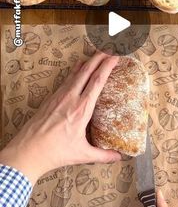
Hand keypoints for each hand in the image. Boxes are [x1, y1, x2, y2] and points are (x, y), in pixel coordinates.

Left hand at [0, 51, 120, 184]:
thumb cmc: (55, 152)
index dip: (107, 66)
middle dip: (99, 57)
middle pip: (87, 70)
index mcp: (82, 109)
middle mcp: (71, 98)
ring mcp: (59, 96)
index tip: (115, 57)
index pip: (97, 81)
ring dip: (88, 62)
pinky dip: (75, 71)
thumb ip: (103, 155)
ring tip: (96, 55)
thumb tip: (119, 157)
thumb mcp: (82, 154)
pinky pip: (66, 79)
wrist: (28, 151)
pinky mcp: (51, 98)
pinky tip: (78, 69)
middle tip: (109, 49)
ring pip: (75, 72)